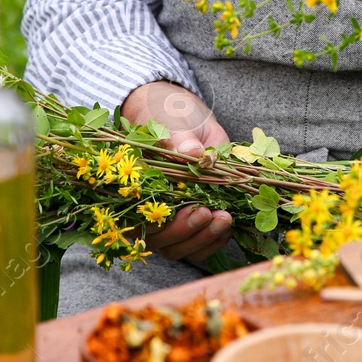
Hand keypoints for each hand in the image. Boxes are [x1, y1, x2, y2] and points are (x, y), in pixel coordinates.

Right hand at [120, 80, 232, 259]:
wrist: (181, 113)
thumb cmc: (167, 116)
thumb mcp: (172, 123)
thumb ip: (179, 140)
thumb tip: (195, 153)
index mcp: (133, 188)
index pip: (141, 221)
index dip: (165, 224)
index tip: (192, 211)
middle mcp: (148, 210)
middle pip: (163, 241)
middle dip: (189, 233)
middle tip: (212, 215)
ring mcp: (170, 219)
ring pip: (181, 248)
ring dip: (204, 239)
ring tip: (225, 219)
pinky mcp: (192, 219)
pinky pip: (199, 245)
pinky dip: (214, 240)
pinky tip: (228, 225)